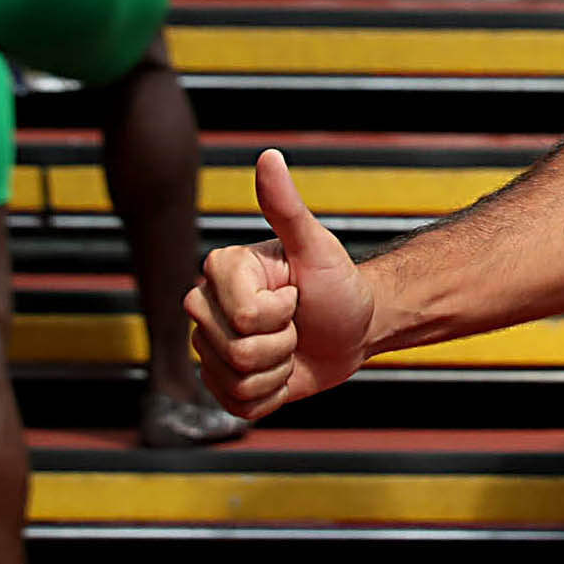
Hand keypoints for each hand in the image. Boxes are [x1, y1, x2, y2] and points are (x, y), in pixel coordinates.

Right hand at [185, 151, 373, 419]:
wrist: (357, 327)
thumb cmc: (339, 282)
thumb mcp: (317, 246)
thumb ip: (286, 207)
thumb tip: (268, 155)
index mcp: (219, 273)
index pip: (242, 317)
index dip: (280, 313)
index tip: (296, 294)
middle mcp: (206, 310)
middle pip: (234, 353)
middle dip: (281, 343)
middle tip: (296, 321)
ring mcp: (210, 351)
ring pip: (236, 382)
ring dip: (279, 369)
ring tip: (291, 344)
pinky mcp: (224, 387)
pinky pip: (240, 407)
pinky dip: (274, 394)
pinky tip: (285, 371)